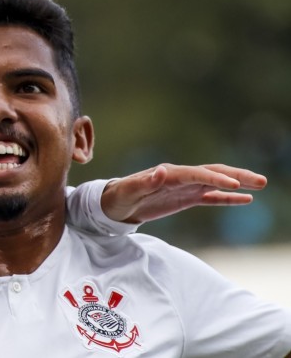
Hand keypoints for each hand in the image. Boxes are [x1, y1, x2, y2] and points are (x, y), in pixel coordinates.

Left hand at [101, 163, 266, 223]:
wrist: (113, 204)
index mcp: (167, 174)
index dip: (215, 178)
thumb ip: (144, 182)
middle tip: (260, 180)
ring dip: (238, 183)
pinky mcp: (185, 198)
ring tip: (261, 184)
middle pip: (212, 173)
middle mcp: (179, 177)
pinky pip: (211, 197)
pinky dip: (228, 197)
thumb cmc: (118, 197)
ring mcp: (184, 187)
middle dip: (236, 175)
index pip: (196, 174)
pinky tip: (246, 199)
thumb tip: (160, 171)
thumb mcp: (128, 191)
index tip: (235, 184)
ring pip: (216, 183)